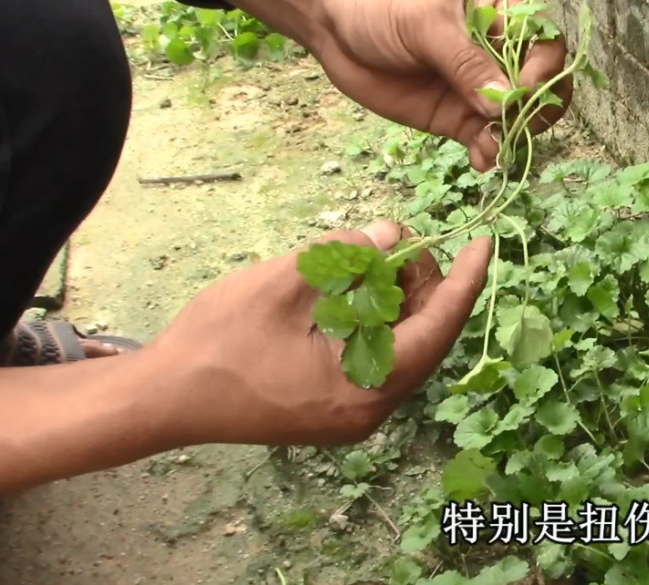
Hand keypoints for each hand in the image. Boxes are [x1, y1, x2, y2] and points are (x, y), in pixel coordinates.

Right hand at [147, 221, 491, 447]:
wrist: (164, 398)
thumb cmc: (219, 341)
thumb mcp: (285, 282)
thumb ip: (346, 256)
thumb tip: (391, 233)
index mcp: (365, 387)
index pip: (437, 330)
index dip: (465, 282)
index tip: (484, 243)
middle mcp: (369, 411)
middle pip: (423, 339)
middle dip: (423, 285)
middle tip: (402, 241)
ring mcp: (351, 415)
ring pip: (400, 348)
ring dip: (397, 301)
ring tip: (376, 259)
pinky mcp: (333, 409)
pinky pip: (375, 360)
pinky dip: (375, 321)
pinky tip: (357, 289)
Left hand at [314, 0, 572, 171]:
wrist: (334, 25)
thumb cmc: (383, 4)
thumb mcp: (426, 24)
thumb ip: (465, 63)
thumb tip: (503, 104)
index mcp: (503, 13)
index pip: (545, 42)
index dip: (545, 68)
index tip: (525, 88)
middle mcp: (498, 52)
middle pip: (542, 86)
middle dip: (536, 109)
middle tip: (513, 123)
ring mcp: (478, 88)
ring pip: (516, 118)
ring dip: (513, 136)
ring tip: (491, 147)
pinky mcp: (456, 116)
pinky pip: (485, 139)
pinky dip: (489, 152)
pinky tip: (481, 160)